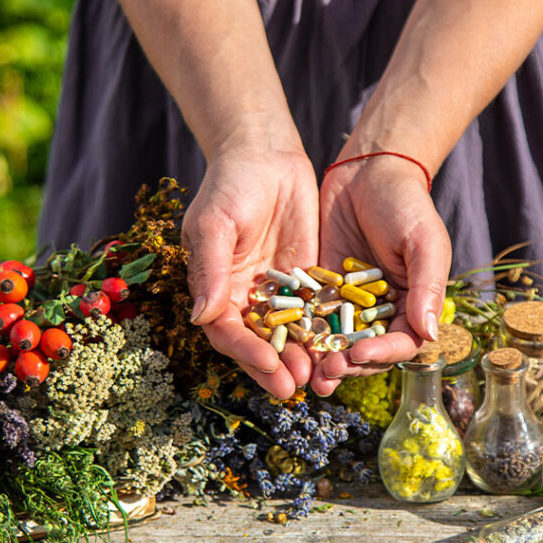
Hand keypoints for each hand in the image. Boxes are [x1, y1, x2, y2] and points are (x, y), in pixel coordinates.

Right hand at [182, 145, 318, 398]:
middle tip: (295, 387)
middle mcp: (245, 299)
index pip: (227, 333)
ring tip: (319, 377)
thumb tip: (201, 317)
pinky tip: (340, 348)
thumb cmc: (229, 185)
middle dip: (275, 367)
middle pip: (259, 343)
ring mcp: (278, 293)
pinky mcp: (307, 282)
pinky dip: (325, 332)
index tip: (268, 365)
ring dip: (302, 358)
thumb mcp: (214, 223)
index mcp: (216, 290)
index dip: (246, 352)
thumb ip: (210, 269)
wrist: (265, 155)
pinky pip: (316, 312)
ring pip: (290, 335)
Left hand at [310, 155, 451, 395]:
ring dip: (322, 358)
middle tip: (326, 374)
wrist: (368, 170)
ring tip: (305, 372)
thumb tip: (430, 334)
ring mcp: (348, 303)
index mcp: (412, 306)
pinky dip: (301, 331)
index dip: (381, 355)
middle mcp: (380, 312)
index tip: (360, 355)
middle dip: (347, 365)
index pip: (400, 343)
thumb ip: (427, 287)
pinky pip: (311, 315)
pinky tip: (286, 342)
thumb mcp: (424, 242)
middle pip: (365, 351)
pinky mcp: (321, 289)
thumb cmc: (407, 204)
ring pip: (336, 340)